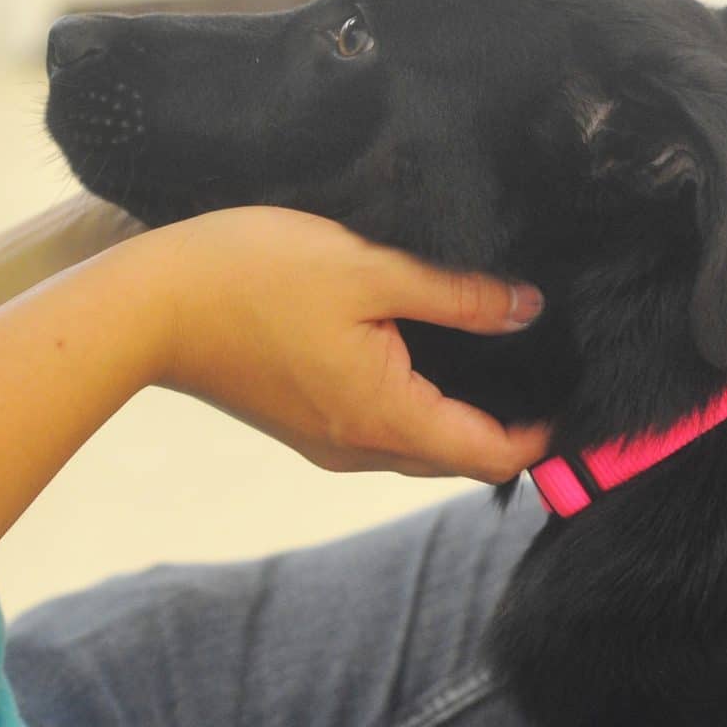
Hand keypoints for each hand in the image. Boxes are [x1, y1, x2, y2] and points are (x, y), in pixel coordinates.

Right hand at [123, 207, 549, 483]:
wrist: (149, 304)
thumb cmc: (252, 277)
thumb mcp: (366, 269)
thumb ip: (455, 294)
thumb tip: (527, 309)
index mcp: (385, 418)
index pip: (494, 456)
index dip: (545, 434)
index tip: (577, 390)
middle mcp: (359, 447)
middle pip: (459, 458)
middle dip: (510, 425)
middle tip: (548, 366)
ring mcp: (326, 440)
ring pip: (419, 444)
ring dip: (462, 414)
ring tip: (496, 352)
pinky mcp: (302, 420)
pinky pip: (381, 427)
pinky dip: (418, 403)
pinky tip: (425, 350)